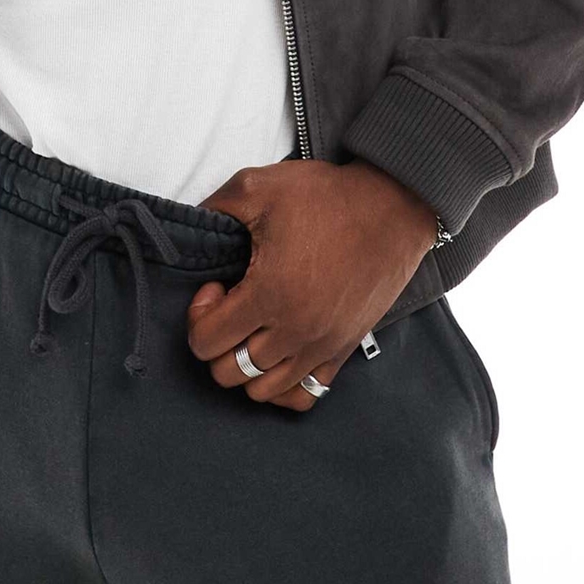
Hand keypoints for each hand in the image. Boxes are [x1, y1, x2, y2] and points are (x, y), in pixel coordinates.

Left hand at [187, 156, 437, 410]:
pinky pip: (305, 396)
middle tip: (231, 308)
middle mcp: (295, 331)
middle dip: (217, 343)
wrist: (392, 206)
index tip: (216, 287)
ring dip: (247, 366)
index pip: (206, 342)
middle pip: (230, 373)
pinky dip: (283, 386)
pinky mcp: (344, 349)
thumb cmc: (327, 197)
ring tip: (253, 329)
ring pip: (264, 391)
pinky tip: (279, 354)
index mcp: (269, 294)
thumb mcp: (259, 186)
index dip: (199, 315)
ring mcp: (322, 345)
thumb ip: (215, 207)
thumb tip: (191, 227)